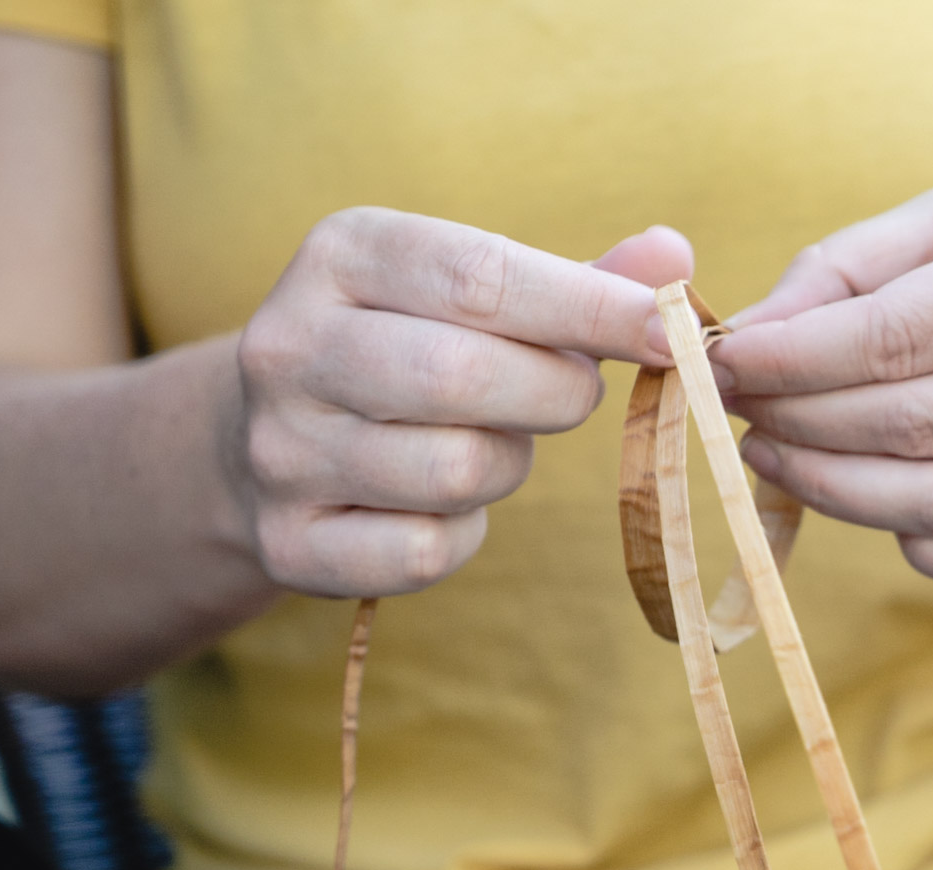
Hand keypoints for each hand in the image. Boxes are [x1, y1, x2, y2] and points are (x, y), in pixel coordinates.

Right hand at [228, 211, 691, 595]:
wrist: (259, 435)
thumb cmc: (405, 345)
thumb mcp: (470, 290)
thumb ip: (575, 278)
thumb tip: (673, 257)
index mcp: (343, 254)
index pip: (481, 276)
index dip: (592, 308)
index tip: (669, 334)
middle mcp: (289, 344)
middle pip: (462, 376)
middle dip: (556, 392)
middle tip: (577, 394)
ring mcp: (278, 449)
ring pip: (453, 472)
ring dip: (508, 464)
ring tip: (493, 440)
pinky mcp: (286, 542)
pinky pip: (424, 553)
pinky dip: (463, 535)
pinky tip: (446, 504)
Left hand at [713, 134, 932, 592]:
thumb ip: (857, 267)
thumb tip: (749, 339)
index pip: (903, 339)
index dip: (795, 361)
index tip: (727, 361)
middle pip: (917, 429)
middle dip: (801, 424)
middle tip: (737, 408)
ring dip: (837, 493)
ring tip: (773, 456)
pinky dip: (922, 547)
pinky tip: (872, 503)